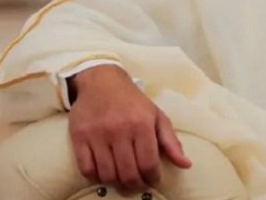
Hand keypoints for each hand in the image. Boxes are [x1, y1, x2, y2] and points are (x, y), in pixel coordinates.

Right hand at [68, 64, 191, 191]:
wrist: (102, 82)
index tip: (153, 180)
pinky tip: (105, 173)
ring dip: (117, 183)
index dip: (152, 178)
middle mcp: (119, 130)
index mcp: (142, 124)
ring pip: (108, 174)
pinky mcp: (79, 137)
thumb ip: (171, 141)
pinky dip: (96, 177)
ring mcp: (97, 135)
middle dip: (136, 184)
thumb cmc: (133, 101)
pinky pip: (86, 169)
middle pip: (128, 172)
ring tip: (123, 180)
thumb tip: (186, 164)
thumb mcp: (156, 116)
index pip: (148, 163)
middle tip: (138, 184)